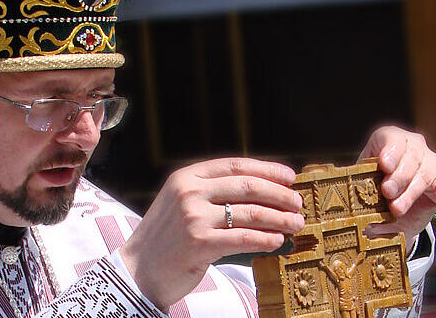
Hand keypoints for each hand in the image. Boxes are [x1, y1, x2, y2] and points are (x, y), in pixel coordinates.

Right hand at [119, 158, 304, 310]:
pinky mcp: (200, 244)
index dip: (266, 169)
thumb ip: (209, 192)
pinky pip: (244, 238)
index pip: (235, 165)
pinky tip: (277, 241)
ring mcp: (193, 218)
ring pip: (251, 213)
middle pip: (247, 186)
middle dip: (279, 194)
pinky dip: (266, 239)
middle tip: (297, 203)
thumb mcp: (179, 203)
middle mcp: (189, 193)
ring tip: (295, 224)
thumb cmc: (164, 239)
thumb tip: (259, 189)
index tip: (289, 176)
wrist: (138, 271)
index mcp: (185, 177)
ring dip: (279, 218)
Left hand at [358, 126, 435, 251]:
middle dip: (397, 176)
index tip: (384, 165)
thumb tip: (354, 210)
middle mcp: (412, 145)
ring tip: (396, 208)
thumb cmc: (375, 193)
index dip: (389, 150)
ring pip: (423, 172)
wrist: (394, 214)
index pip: (391, 137)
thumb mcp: (364, 187)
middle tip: (387, 191)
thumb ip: (359, 190)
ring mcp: (430, 161)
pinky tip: (429, 198)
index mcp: (388, 139)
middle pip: (408, 156)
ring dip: (409, 192)